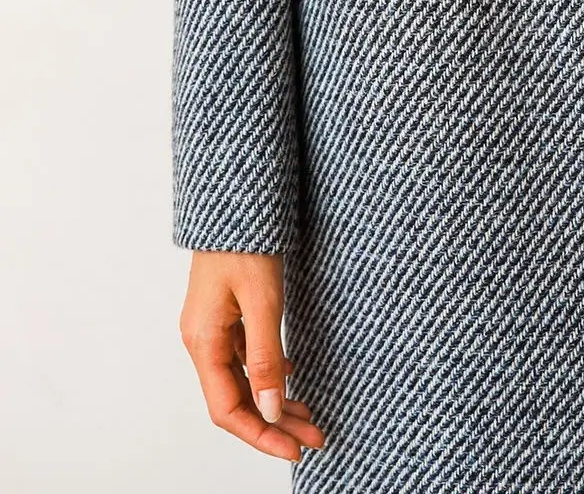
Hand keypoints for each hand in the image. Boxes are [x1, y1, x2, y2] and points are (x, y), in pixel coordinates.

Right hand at [179, 250, 325, 461]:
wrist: (236, 201)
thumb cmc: (245, 243)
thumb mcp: (263, 301)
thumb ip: (266, 356)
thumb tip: (270, 408)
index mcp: (203, 341)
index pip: (227, 409)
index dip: (260, 435)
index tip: (295, 448)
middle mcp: (203, 340)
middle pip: (236, 399)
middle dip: (274, 423)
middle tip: (314, 436)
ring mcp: (213, 327)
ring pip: (242, 379)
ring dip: (273, 400)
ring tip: (308, 414)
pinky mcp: (225, 314)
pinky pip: (243, 356)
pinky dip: (268, 372)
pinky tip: (290, 374)